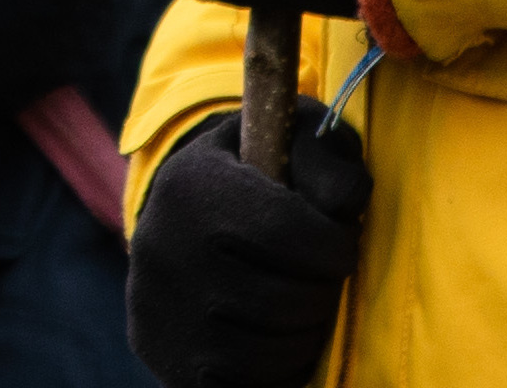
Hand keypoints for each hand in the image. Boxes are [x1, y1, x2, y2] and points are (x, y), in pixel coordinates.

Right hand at [126, 108, 369, 387]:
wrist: (172, 224)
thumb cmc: (247, 179)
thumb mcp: (281, 143)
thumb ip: (322, 156)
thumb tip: (344, 202)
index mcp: (192, 186)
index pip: (286, 229)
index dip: (334, 244)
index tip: (340, 243)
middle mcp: (165, 249)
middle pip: (285, 298)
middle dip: (323, 292)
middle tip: (322, 278)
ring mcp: (162, 312)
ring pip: (272, 350)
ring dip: (307, 333)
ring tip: (304, 306)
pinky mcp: (168, 362)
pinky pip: (249, 383)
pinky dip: (280, 368)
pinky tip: (279, 336)